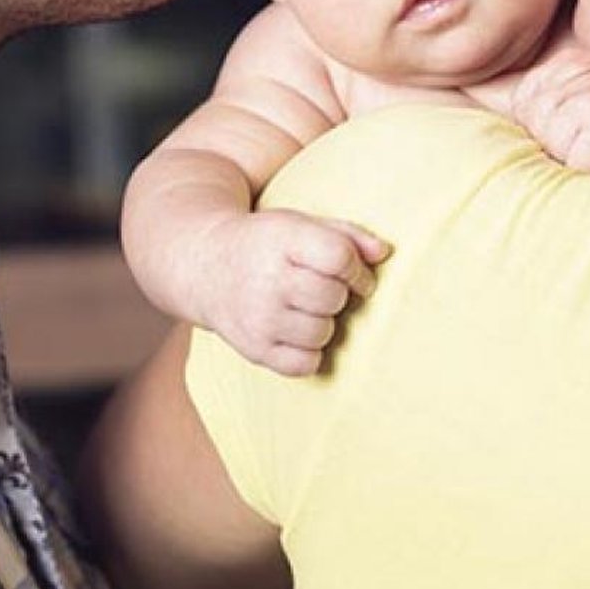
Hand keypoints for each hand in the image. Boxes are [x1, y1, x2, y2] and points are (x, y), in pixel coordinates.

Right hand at [198, 210, 390, 376]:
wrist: (205, 266)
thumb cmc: (266, 244)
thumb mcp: (300, 224)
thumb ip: (347, 234)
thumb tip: (384, 252)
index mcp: (281, 240)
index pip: (339, 258)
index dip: (356, 268)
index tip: (352, 272)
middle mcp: (267, 280)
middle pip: (333, 297)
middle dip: (338, 294)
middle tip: (322, 288)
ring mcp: (258, 318)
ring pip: (323, 333)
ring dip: (324, 323)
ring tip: (306, 308)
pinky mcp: (254, 349)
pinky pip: (305, 364)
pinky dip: (309, 352)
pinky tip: (296, 332)